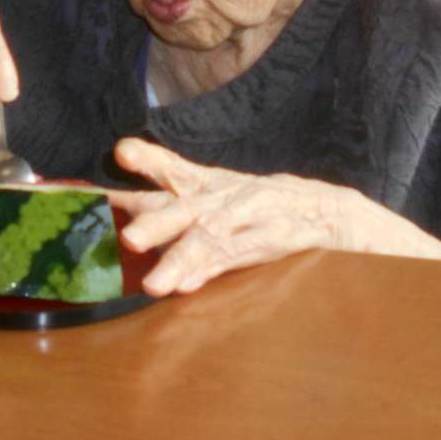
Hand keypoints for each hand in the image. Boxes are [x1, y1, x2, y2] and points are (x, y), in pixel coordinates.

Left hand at [105, 138, 363, 296]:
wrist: (319, 208)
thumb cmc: (253, 201)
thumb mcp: (211, 185)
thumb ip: (166, 185)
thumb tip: (120, 187)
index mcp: (205, 184)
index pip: (171, 168)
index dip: (146, 160)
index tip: (120, 151)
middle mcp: (220, 199)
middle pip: (184, 209)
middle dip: (156, 223)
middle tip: (129, 238)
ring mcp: (243, 221)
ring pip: (208, 240)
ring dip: (181, 260)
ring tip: (155, 284)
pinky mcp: (264, 243)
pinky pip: (234, 259)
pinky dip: (211, 272)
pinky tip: (187, 287)